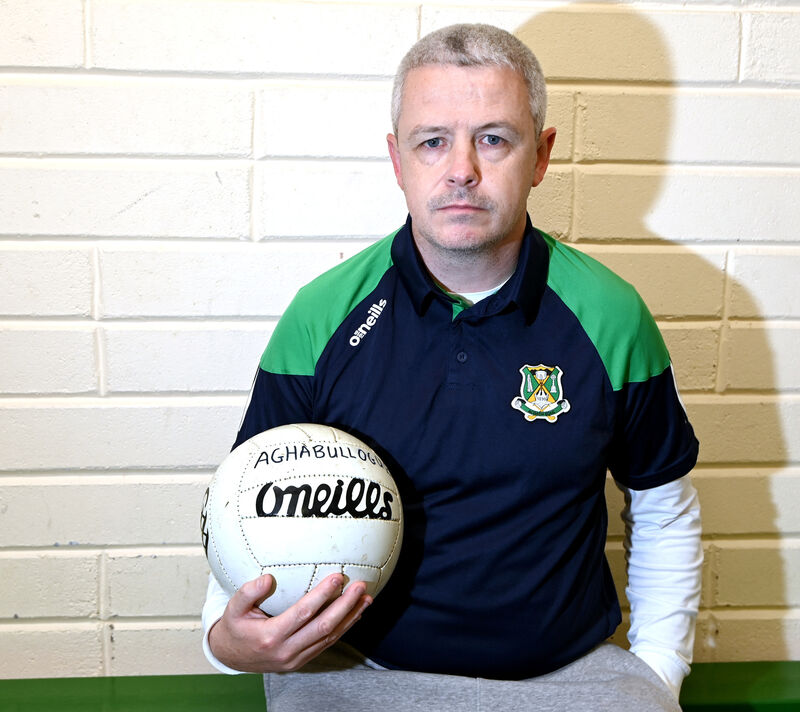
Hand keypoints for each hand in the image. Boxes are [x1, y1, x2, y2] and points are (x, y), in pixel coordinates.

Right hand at [208, 573, 371, 672]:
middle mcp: (287, 650)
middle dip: (345, 606)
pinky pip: (327, 643)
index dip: (322, 595)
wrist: (231, 657)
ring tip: (365, 598)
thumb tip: (268, 578)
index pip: (303, 613)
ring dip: (350, 617)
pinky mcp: (302, 660)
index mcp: (271, 636)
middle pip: (323, 627)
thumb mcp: (233, 608)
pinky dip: (343, 628)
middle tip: (359, 586)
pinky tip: (354, 614)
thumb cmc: (235, 627)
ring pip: (329, 637)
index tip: (337, 577)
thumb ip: (248, 592)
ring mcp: (296, 658)